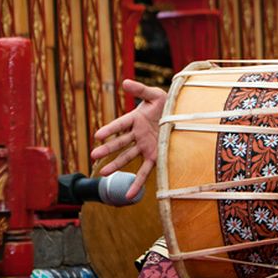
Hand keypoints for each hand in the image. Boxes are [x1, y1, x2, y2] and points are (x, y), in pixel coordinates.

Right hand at [90, 79, 166, 200]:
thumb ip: (140, 90)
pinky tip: (128, 195)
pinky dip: (137, 183)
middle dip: (107, 149)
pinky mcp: (154, 156)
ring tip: (102, 173)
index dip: (110, 129)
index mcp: (136, 119)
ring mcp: (145, 146)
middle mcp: (138, 134)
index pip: (120, 124)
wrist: (184, 114)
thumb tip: (124, 82)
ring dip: (115, 164)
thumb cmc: (168, 103)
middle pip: (120, 142)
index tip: (97, 135)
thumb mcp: (155, 95)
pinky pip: (144, 171)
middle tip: (93, 156)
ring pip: (127, 157)